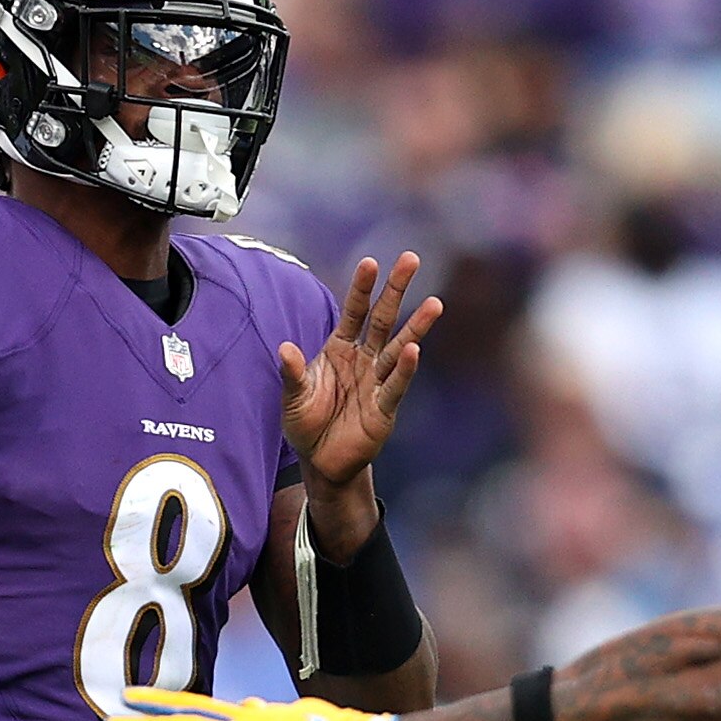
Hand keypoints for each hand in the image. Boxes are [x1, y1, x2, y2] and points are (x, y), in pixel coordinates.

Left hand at [278, 252, 442, 514]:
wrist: (321, 461)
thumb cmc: (307, 422)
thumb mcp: (293, 397)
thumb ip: (292, 373)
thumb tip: (285, 348)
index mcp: (340, 349)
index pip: (354, 311)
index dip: (362, 288)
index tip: (371, 262)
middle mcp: (364, 359)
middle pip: (384, 318)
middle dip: (396, 289)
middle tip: (411, 259)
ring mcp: (377, 382)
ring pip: (398, 348)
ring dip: (416, 326)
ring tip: (435, 303)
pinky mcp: (384, 409)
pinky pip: (395, 386)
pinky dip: (404, 369)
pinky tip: (414, 350)